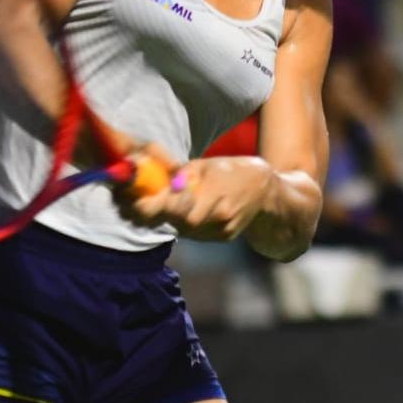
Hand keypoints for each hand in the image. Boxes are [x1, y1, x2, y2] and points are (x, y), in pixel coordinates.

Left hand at [115, 156, 275, 241]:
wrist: (264, 190)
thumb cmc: (229, 171)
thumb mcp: (203, 165)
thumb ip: (177, 174)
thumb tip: (146, 178)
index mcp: (215, 190)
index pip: (179, 207)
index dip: (155, 208)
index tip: (137, 203)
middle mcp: (220, 214)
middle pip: (179, 222)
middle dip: (158, 214)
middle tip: (143, 206)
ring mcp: (223, 229)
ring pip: (185, 230)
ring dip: (170, 219)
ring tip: (165, 205)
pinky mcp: (225, 237)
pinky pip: (195, 234)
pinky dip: (184, 224)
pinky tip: (186, 212)